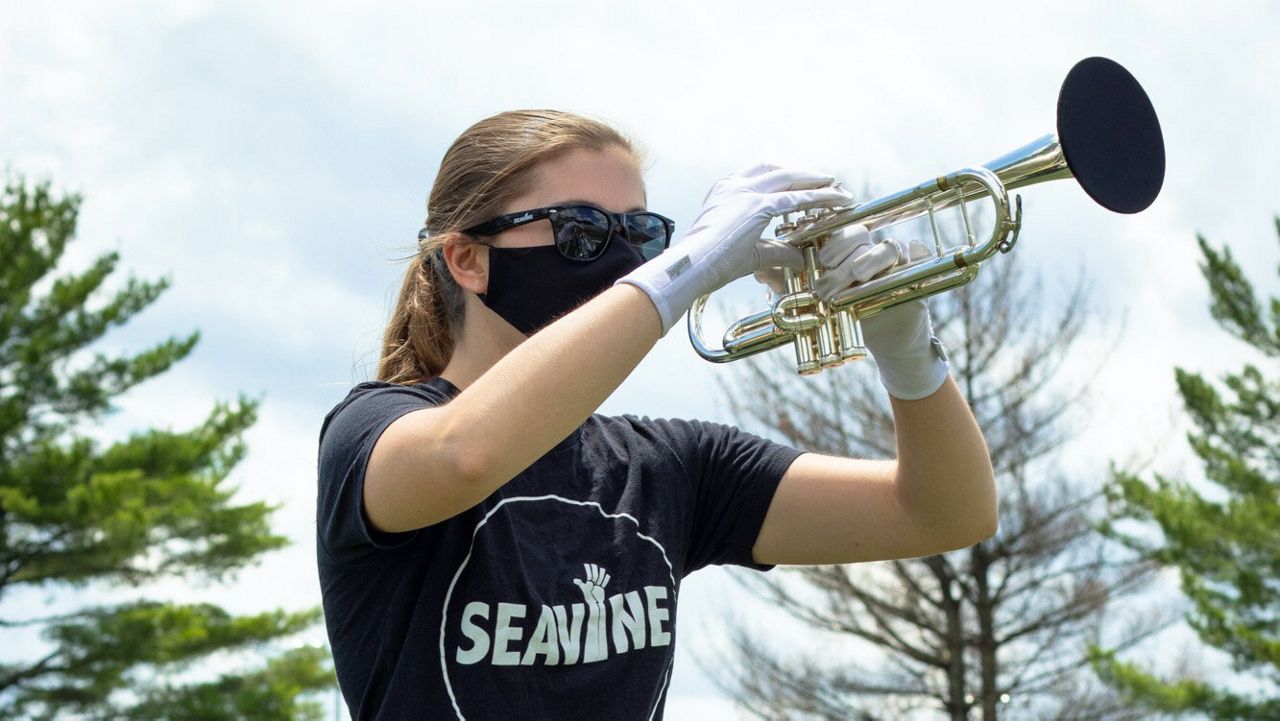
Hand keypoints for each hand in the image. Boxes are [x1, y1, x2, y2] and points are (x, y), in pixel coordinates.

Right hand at [616, 163, 854, 334]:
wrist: (691, 266)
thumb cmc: (709, 264)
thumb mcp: (747, 253)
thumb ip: (775, 251)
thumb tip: (799, 257)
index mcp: (725, 190)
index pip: (761, 175)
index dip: (785, 177)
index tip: (802, 182)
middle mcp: (734, 184)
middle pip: (778, 169)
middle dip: (804, 174)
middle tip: (826, 180)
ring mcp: (745, 191)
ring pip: (790, 177)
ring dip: (816, 180)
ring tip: (835, 186)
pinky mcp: (758, 205)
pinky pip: (797, 197)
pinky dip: (819, 197)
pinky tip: (836, 199)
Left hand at [754, 223, 948, 399]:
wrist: (885, 337)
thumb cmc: (848, 311)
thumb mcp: (815, 300)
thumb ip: (789, 285)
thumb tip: (761, 272)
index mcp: (841, 249)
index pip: (831, 228)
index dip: (819, 229)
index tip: (800, 239)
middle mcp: (866, 248)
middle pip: (856, 232)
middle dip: (840, 246)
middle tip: (826, 264)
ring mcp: (891, 258)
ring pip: (883, 246)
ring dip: (868, 259)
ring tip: (856, 275)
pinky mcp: (913, 270)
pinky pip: (914, 256)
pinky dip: (907, 257)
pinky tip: (898, 263)